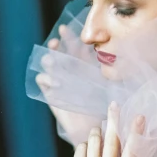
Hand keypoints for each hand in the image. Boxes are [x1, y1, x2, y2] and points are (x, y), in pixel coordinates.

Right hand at [36, 23, 100, 143]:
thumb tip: (115, 53)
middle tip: (57, 42)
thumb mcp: (109, 85)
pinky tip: (55, 82)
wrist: (93, 127)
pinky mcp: (50, 93)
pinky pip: (41, 81)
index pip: (74, 46)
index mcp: (83, 65)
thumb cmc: (104, 106)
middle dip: (56, 45)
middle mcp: (69, 70)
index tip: (66, 29)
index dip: (69, 37)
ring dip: (48, 59)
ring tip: (52, 60)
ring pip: (48, 63)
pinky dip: (45, 78)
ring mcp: (58, 80)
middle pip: (59, 51)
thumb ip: (109, 70)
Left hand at [64, 102, 144, 156]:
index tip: (139, 116)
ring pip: (94, 138)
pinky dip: (85, 148)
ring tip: (97, 140)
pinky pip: (82, 147)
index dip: (136, 131)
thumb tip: (126, 136)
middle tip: (114, 105)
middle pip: (112, 138)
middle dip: (113, 118)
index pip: (132, 150)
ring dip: (96, 135)